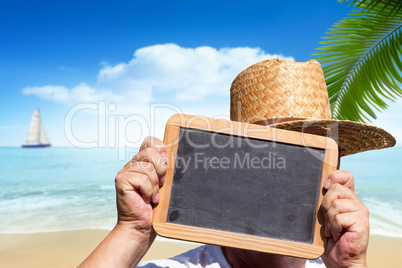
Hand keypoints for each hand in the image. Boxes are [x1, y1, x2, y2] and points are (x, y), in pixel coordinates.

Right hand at [79, 136, 167, 267]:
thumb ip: (162, 167)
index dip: (160, 148)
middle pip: (152, 152)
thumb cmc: (153, 207)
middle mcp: (132, 164)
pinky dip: (149, 191)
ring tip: (152, 196)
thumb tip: (165, 152)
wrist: (141, 226)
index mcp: (142, 162)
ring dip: (155, 185)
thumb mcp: (162, 183)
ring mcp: (124, 172)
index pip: (150, 141)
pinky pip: (143, 179)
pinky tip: (146, 200)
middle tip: (160, 185)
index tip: (165, 164)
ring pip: (148, 167)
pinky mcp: (121, 181)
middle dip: (161, 170)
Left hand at [321, 170, 368, 267]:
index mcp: (348, 199)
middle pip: (335, 189)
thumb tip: (322, 185)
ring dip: (328, 221)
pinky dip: (333, 228)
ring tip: (332, 230)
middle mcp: (356, 203)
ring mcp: (361, 212)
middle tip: (328, 221)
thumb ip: (325, 200)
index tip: (325, 186)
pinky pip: (339, 217)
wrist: (340, 259)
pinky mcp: (361, 222)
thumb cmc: (330, 238)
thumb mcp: (325, 215)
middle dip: (324, 206)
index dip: (335, 177)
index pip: (346, 176)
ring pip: (335, 204)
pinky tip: (337, 235)